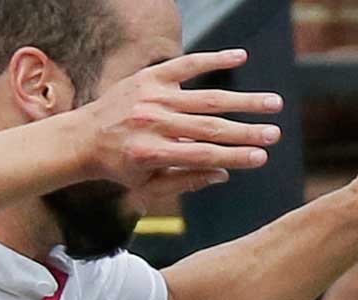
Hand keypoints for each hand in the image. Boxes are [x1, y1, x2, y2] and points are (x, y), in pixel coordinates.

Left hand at [78, 49, 283, 197]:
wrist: (82, 138)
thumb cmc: (120, 168)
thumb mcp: (147, 186)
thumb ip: (185, 180)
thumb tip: (224, 173)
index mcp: (151, 154)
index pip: (203, 155)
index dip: (234, 156)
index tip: (261, 158)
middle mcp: (152, 123)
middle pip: (209, 127)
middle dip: (246, 131)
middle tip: (275, 134)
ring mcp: (152, 97)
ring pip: (206, 99)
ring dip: (243, 101)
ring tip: (272, 103)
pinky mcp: (150, 77)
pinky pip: (187, 64)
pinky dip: (214, 59)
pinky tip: (241, 56)